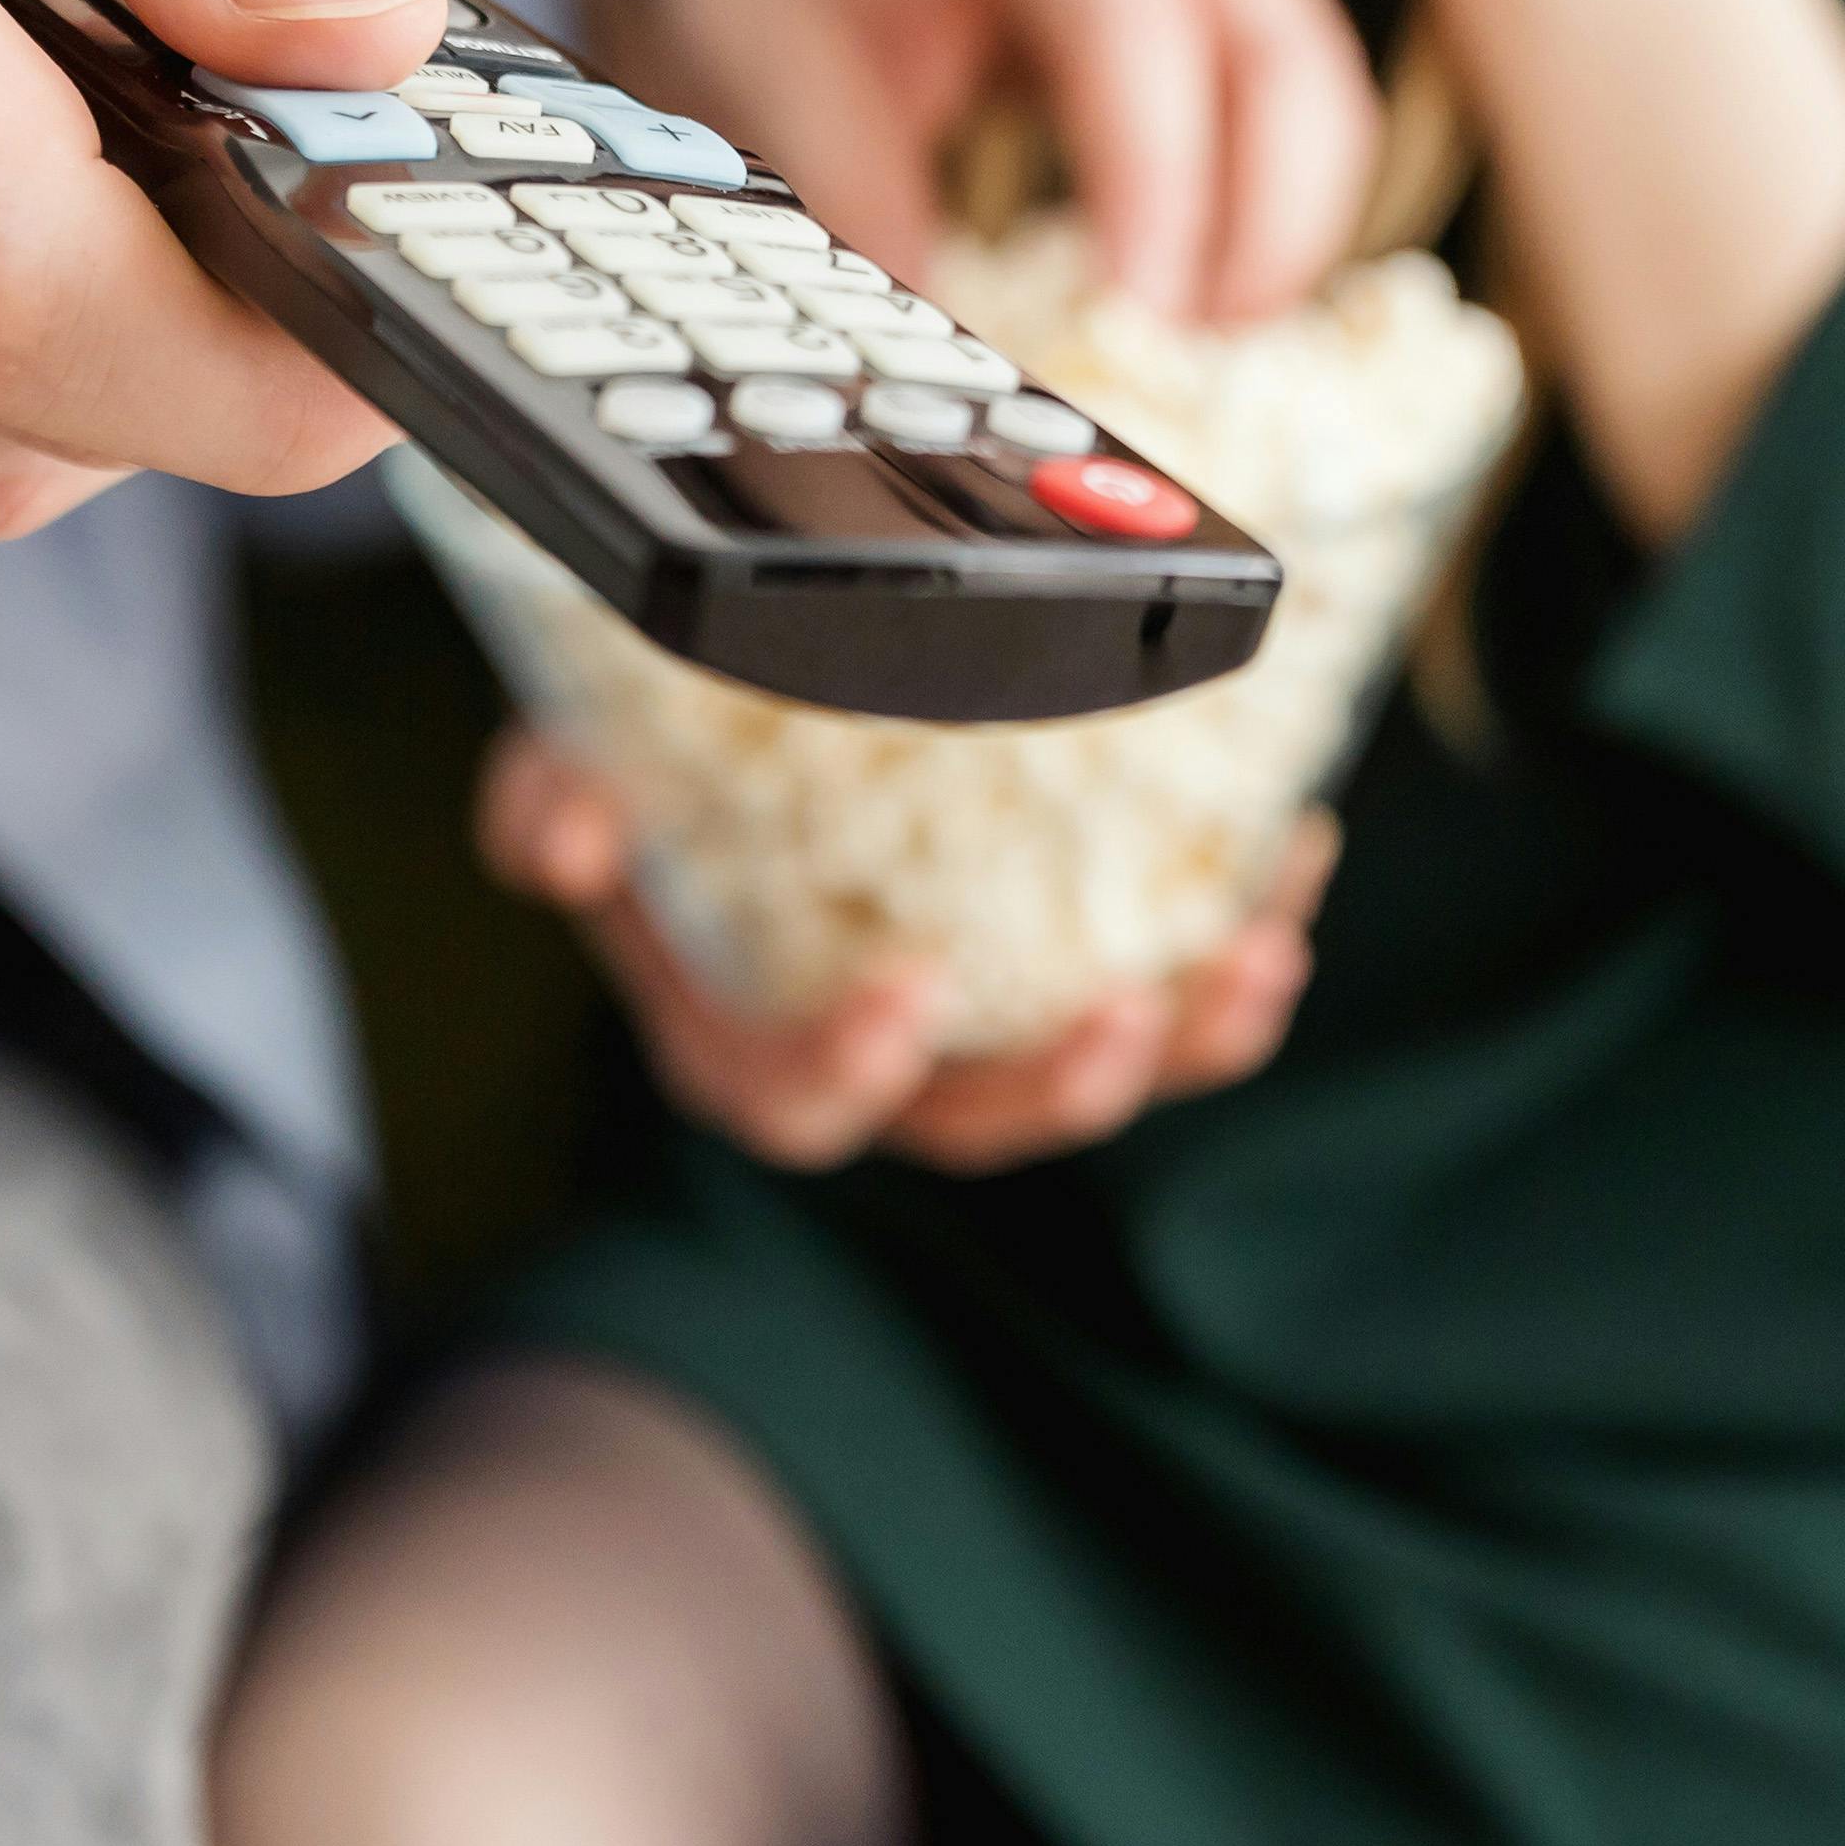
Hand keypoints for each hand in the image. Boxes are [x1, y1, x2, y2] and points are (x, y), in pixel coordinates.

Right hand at [479, 727, 1334, 1174]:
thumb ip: (550, 797)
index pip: (794, 1102)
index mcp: (742, 1035)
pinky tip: (1294, 857)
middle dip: (1061, 1088)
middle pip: (974, 1125)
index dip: (851, 1069)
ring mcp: (983, 1025)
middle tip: (1128, 1015)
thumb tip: (565, 836)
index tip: (912, 992)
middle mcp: (875, 1059)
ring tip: (1256, 954)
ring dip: (1187, 1038)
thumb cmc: (644, 761)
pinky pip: (1171, 989)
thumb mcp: (569, 762)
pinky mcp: (1071, 965)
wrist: (728, 720)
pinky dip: (1236, 941)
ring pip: (1093, 1074)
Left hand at [569, 0, 1375, 325]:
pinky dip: (1261, 212)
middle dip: (1265, 223)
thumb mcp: (768, 60)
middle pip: (1283, 57)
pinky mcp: (1208, 2)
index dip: (1157, 177)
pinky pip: (1284, 110)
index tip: (1139, 313)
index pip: (1136, 24)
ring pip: (1310, 90)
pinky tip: (1191, 304)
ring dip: (1280, 230)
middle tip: (1187, 357)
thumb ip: (854, 199)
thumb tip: (926, 357)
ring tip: (1192, 351)